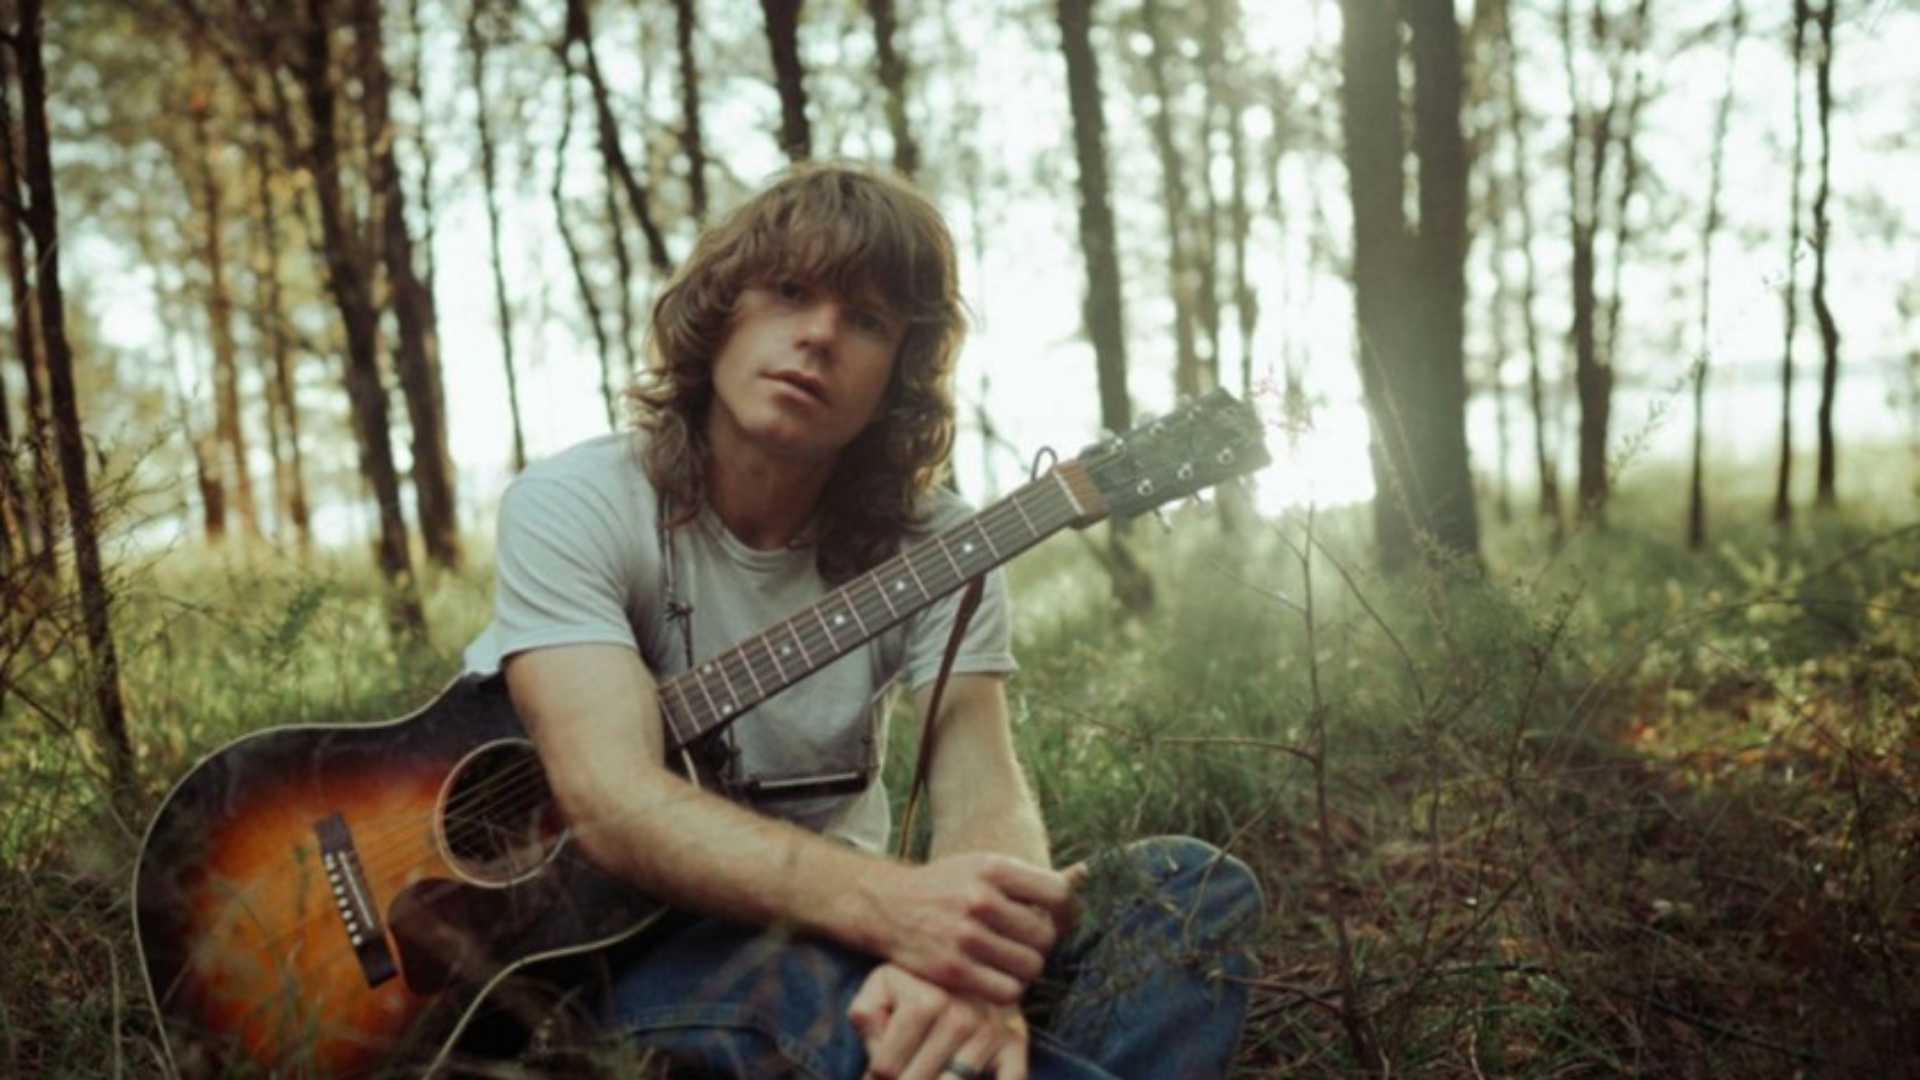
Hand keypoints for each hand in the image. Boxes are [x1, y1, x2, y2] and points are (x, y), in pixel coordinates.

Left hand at [849, 962, 1030, 1079]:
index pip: (887, 1069)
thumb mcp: (881, 986)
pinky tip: (972, 1075)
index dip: (873, 1076)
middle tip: (904, 1068)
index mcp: (925, 1003)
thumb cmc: (915, 978)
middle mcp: (963, 1017)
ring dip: (939, 1078)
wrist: (969, 950)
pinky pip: (1013, 1079)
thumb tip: (880, 1063)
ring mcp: (992, 1032)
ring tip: (929, 1067)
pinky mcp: (1016, 1041)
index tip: (877, 1071)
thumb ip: (867, 1017)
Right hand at [870, 854, 1080, 1003]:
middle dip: (1040, 943)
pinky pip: (1008, 991)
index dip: (1068, 913)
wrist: (889, 906)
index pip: (1058, 894)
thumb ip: (1033, 878)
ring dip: (1025, 968)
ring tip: (1010, 960)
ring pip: (1030, 967)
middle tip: (1024, 942)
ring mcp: (966, 936)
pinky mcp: (953, 970)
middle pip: (1046, 937)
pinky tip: (997, 976)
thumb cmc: (948, 886)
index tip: (1060, 920)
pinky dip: (1008, 988)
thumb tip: (1085, 873)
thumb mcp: (985, 867)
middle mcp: (980, 899)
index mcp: (993, 868)